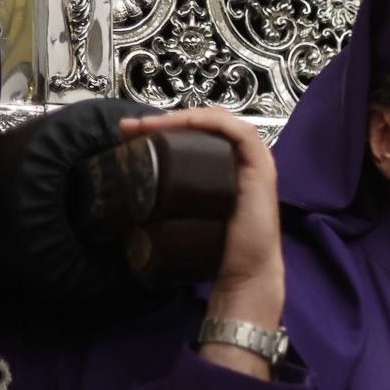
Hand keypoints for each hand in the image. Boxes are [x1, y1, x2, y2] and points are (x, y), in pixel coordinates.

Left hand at [120, 108, 283, 377]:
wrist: (244, 271)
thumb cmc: (216, 246)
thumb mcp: (183, 213)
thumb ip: (167, 196)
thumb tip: (128, 188)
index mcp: (222, 168)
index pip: (195, 134)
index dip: (162, 127)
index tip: (129, 133)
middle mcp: (238, 160)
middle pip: (204, 124)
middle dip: (165, 120)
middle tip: (131, 127)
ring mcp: (253, 161)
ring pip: (219, 122)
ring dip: (183, 118)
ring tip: (151, 126)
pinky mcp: (261, 167)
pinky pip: (240, 133)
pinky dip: (213, 123)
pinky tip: (187, 123)